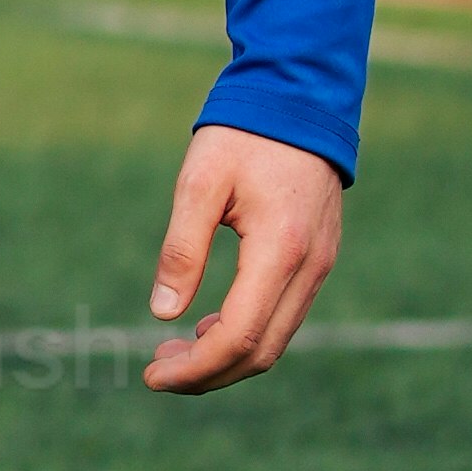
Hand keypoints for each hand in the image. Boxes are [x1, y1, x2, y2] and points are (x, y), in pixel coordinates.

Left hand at [143, 119, 348, 394]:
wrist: (301, 96)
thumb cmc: (244, 133)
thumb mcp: (199, 182)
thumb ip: (182, 249)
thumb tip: (163, 314)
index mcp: (280, 249)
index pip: (239, 335)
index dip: (196, 366)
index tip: (151, 374)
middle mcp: (309, 267)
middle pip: (261, 352)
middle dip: (207, 373)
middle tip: (156, 369)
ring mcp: (320, 265)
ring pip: (276, 340)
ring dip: (226, 357)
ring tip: (174, 350)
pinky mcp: (318, 259)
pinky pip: (284, 316)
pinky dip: (247, 334)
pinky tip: (208, 325)